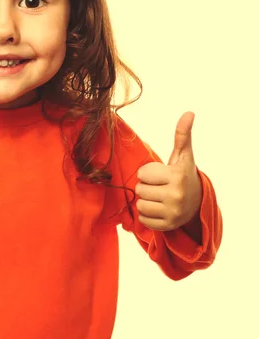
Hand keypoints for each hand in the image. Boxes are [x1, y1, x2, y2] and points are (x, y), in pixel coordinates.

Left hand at [134, 112, 202, 231]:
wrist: (197, 202)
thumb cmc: (183, 174)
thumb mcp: (183, 155)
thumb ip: (182, 135)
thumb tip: (189, 112)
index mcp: (178, 175)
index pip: (142, 174)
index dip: (148, 173)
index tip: (160, 175)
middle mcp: (177, 195)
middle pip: (140, 190)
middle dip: (146, 187)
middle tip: (159, 187)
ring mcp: (173, 212)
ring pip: (140, 205)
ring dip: (146, 202)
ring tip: (159, 199)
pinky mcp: (168, 226)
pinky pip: (144, 219)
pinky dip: (148, 216)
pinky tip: (160, 210)